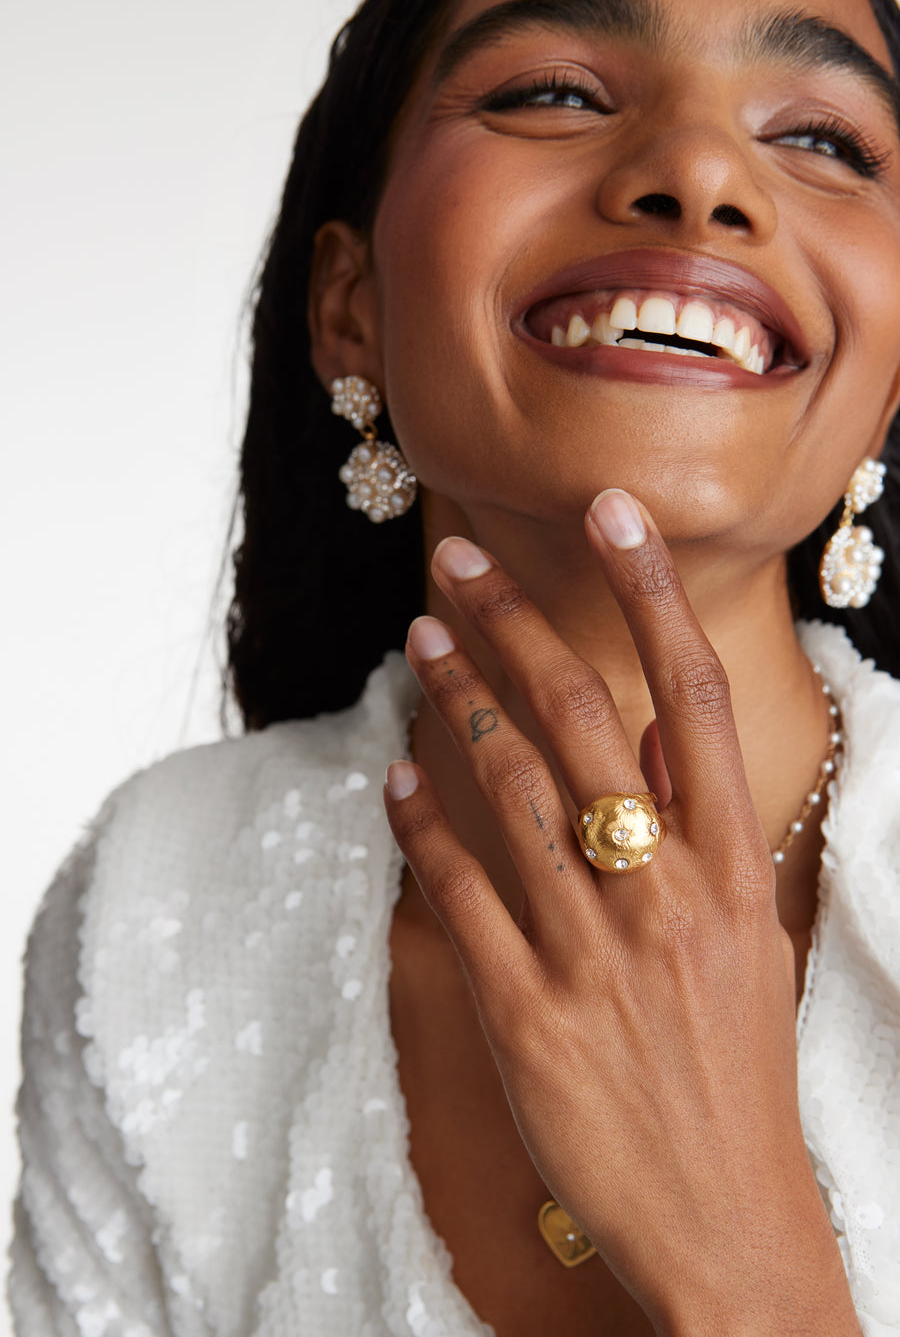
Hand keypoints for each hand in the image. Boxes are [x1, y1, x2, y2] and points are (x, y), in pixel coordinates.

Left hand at [384, 490, 857, 1335]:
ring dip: (456, 702)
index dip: (649, 594)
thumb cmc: (735, 1067)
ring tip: (420, 643)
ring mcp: (593, 951)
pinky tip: (395, 780)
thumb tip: (660, 740)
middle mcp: (666, 893)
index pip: (692, 697)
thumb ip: (705, 835)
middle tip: (460, 562)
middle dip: (517, 625)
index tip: (610, 514)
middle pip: (583, 718)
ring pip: (510, 788)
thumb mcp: (749, 938)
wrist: (726, 1218)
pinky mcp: (526, 1010)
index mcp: (734, 868)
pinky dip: (422, 824)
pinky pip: (459, 891)